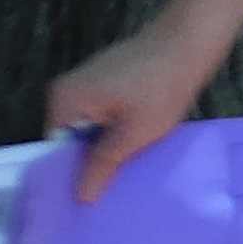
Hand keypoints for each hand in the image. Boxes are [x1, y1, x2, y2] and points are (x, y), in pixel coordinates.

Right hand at [40, 19, 220, 197]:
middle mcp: (65, 91)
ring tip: (119, 175)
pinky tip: (129, 147)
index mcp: (64, 101)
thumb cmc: (162, 86)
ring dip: (102, 148)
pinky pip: (98, 117)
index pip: (54, 151)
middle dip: (87, 163)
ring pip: (86, 130)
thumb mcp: (133, 134)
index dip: (69, 176)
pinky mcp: (102, 83)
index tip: (83, 201)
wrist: (188, 42)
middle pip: (69, 141)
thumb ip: (103, 165)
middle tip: (105, 193)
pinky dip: (111, 132)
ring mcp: (83, 84)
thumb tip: (81, 196)